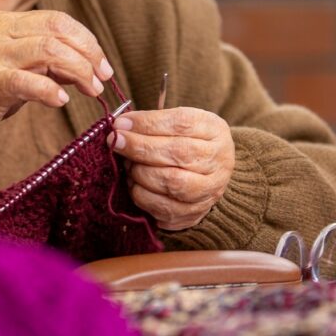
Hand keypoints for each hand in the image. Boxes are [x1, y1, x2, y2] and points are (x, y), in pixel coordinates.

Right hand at [0, 10, 113, 152]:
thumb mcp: (13, 68)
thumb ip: (44, 62)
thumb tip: (85, 64)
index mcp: (3, 22)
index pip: (57, 20)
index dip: (86, 40)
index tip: (102, 64)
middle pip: (58, 30)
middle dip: (89, 53)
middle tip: (103, 78)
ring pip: (49, 51)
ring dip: (78, 71)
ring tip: (92, 90)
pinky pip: (28, 82)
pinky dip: (51, 90)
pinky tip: (62, 101)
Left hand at [110, 107, 234, 230]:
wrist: (206, 172)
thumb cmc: (185, 140)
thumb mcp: (176, 122)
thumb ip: (150, 122)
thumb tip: (119, 127)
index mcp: (215, 130)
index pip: (181, 123)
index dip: (147, 124)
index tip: (120, 125)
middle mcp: (219, 161)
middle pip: (178, 153)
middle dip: (140, 148)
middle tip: (116, 143)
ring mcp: (210, 190)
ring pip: (173, 183)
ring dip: (141, 173)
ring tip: (129, 166)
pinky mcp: (196, 213)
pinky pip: (165, 209)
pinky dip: (143, 196)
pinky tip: (135, 185)